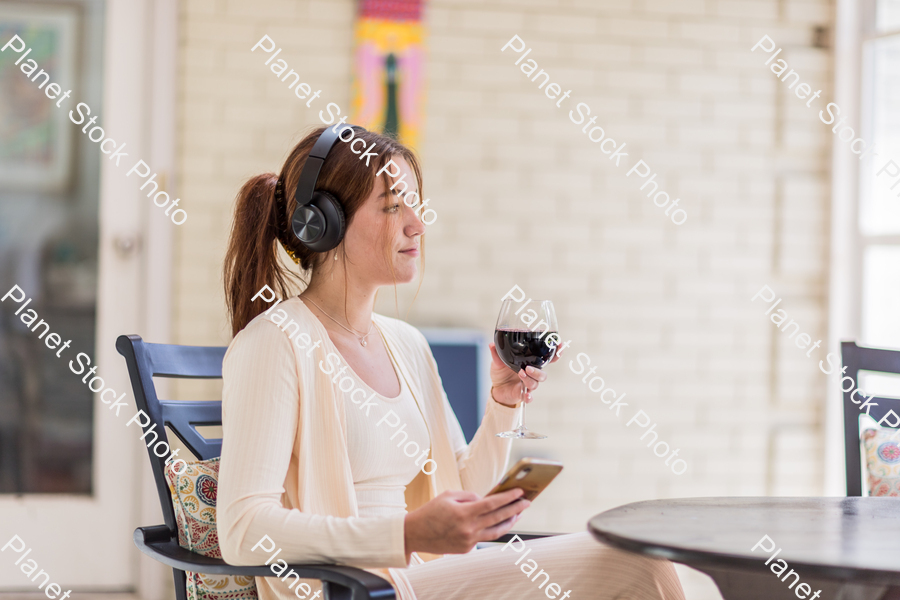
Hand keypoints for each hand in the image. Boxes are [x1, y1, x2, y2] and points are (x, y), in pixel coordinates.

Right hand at [403, 488, 528, 557]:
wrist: (415, 534)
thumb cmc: (430, 511)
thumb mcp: (448, 496)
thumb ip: (470, 496)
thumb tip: (486, 499)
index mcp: (464, 514)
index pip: (492, 504)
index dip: (508, 498)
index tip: (520, 492)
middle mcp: (468, 529)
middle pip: (498, 518)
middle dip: (515, 509)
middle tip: (526, 502)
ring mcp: (468, 541)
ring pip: (496, 532)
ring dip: (509, 522)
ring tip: (518, 514)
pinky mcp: (466, 549)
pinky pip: (483, 538)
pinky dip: (491, 529)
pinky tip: (498, 522)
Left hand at [488, 341, 564, 406]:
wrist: (496, 389)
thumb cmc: (501, 372)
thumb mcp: (497, 362)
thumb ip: (496, 354)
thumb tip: (491, 345)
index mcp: (529, 363)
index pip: (546, 358)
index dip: (556, 352)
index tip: (560, 344)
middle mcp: (532, 374)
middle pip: (543, 374)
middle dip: (538, 371)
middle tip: (528, 368)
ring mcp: (528, 384)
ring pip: (536, 383)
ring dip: (530, 379)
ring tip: (521, 374)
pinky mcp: (523, 394)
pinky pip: (529, 397)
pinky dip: (529, 396)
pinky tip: (527, 395)